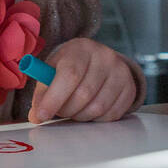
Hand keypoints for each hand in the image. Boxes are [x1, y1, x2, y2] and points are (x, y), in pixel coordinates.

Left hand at [26, 37, 140, 122]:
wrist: (97, 61)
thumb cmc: (70, 67)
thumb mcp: (52, 71)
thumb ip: (42, 92)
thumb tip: (37, 115)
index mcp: (81, 48)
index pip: (70, 74)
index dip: (53, 98)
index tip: (41, 115)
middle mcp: (104, 56)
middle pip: (83, 94)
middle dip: (66, 110)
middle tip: (59, 111)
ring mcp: (120, 72)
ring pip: (97, 108)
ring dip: (80, 116)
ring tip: (74, 109)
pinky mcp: (130, 88)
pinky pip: (111, 115)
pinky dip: (96, 119)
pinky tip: (89, 109)